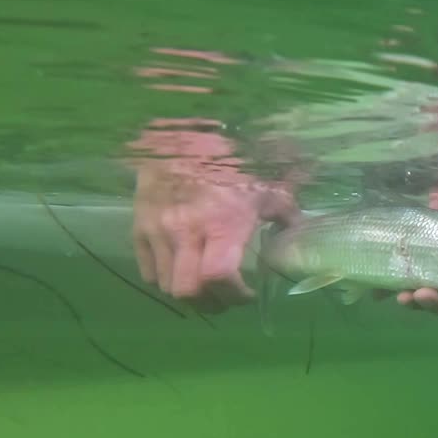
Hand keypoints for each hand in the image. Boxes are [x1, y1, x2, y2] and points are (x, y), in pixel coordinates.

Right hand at [129, 124, 299, 314]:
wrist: (179, 134)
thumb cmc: (229, 159)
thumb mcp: (266, 184)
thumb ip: (285, 212)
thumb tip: (300, 231)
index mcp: (220, 223)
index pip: (219, 277)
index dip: (234, 296)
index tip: (247, 296)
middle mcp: (184, 231)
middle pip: (188, 291)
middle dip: (210, 303)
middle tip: (225, 299)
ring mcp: (157, 230)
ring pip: (166, 285)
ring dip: (189, 294)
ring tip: (205, 288)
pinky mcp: (138, 226)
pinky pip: (147, 271)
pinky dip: (165, 278)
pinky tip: (182, 270)